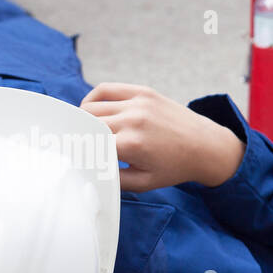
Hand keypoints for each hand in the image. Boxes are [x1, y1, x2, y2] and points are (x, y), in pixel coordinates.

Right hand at [81, 83, 244, 191]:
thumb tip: (88, 170)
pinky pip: (106, 89)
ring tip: (81, 129)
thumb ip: (112, 179)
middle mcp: (132, 120)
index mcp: (130, 145)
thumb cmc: (174, 167)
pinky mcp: (142, 92)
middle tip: (71, 142)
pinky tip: (90, 109)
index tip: (67, 155)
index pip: (87, 144)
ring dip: (82, 117)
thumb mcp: (142, 183)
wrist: (205, 146)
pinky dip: (93, 98)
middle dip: (76, 133)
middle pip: (85, 122)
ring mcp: (137, 103)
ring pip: (92, 106)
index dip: (75, 149)